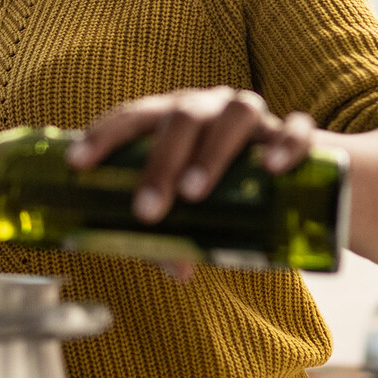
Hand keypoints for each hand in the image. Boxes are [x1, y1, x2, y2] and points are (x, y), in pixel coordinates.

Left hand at [67, 87, 314, 278]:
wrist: (297, 177)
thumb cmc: (227, 188)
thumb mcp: (196, 209)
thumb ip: (180, 237)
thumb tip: (176, 269)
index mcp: (173, 118)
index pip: (133, 117)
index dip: (103, 136)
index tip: (78, 165)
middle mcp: (210, 107)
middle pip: (181, 116)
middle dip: (159, 162)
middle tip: (147, 210)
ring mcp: (257, 115)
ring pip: (235, 114)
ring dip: (211, 153)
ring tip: (194, 193)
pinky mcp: (300, 132)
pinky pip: (297, 129)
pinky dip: (285, 144)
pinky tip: (272, 169)